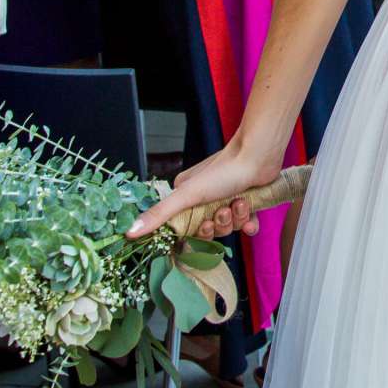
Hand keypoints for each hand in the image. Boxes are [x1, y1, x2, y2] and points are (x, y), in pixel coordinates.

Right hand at [127, 139, 283, 240]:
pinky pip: (246, 226)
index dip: (198, 231)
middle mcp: (205, 199)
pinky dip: (250, 223)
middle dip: (220, 222)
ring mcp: (226, 200)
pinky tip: (251, 215)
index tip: (204, 223)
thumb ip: (159, 214)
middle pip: (209, 230)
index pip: (186, 228)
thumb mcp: (187, 194)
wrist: (258, 155)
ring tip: (240, 200)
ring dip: (236, 217)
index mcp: (186, 196)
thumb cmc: (222, 171)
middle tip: (224, 208)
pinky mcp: (247, 203)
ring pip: (229, 227)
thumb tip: (129, 232)